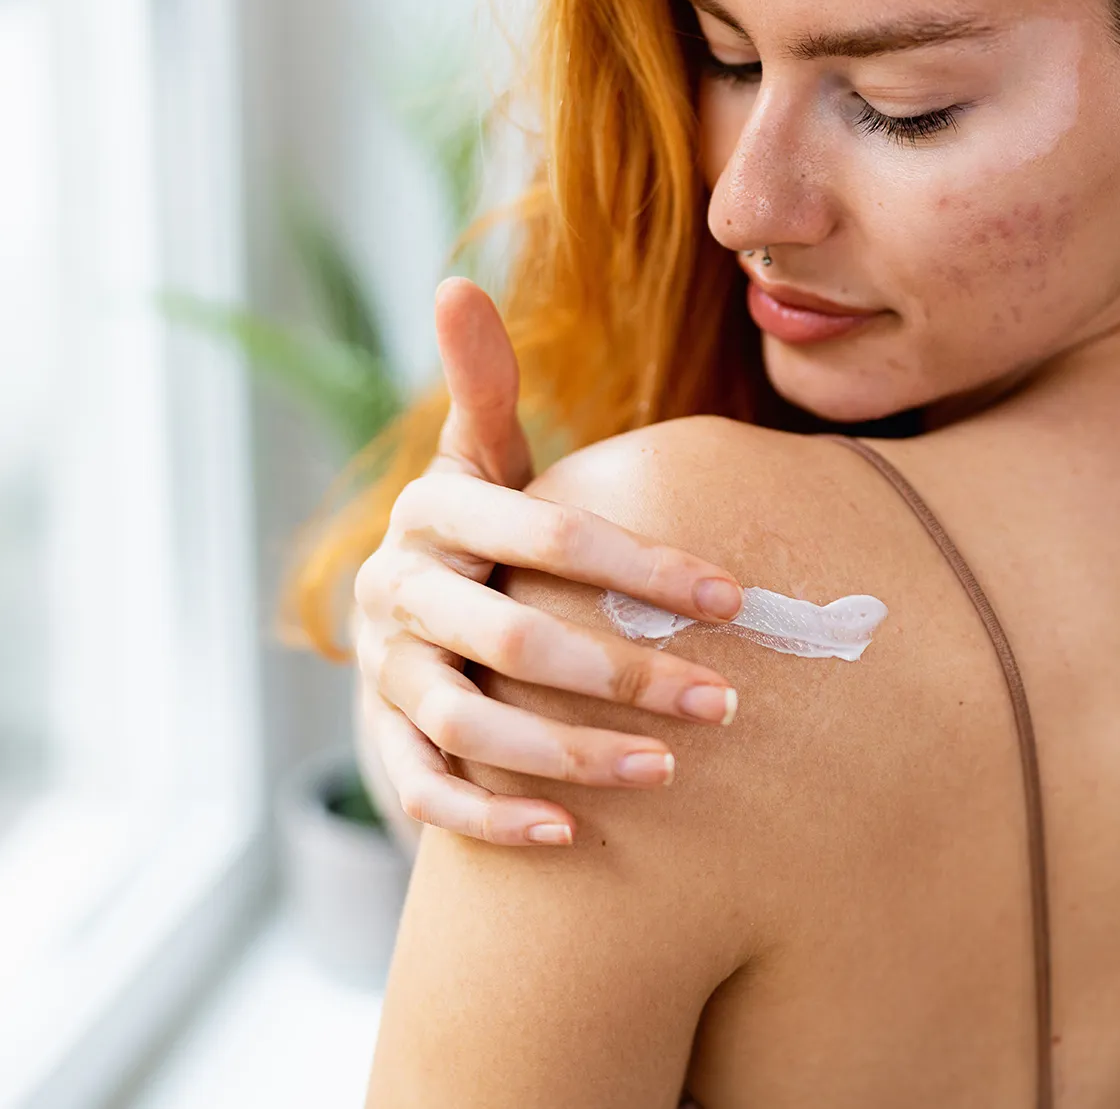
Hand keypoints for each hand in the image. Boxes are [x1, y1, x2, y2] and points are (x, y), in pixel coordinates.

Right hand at [351, 278, 743, 846]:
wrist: (392, 618)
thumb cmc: (469, 533)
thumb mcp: (473, 461)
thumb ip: (480, 387)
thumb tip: (452, 283)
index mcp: (434, 513)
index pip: (545, 534)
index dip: (641, 567)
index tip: (733, 599)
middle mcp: (399, 594)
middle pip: (512, 638)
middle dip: (624, 672)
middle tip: (725, 703)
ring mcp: (388, 674)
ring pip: (471, 725)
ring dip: (571, 753)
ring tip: (668, 772)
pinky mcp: (386, 741)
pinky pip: (428, 791)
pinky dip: (495, 818)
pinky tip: (575, 836)